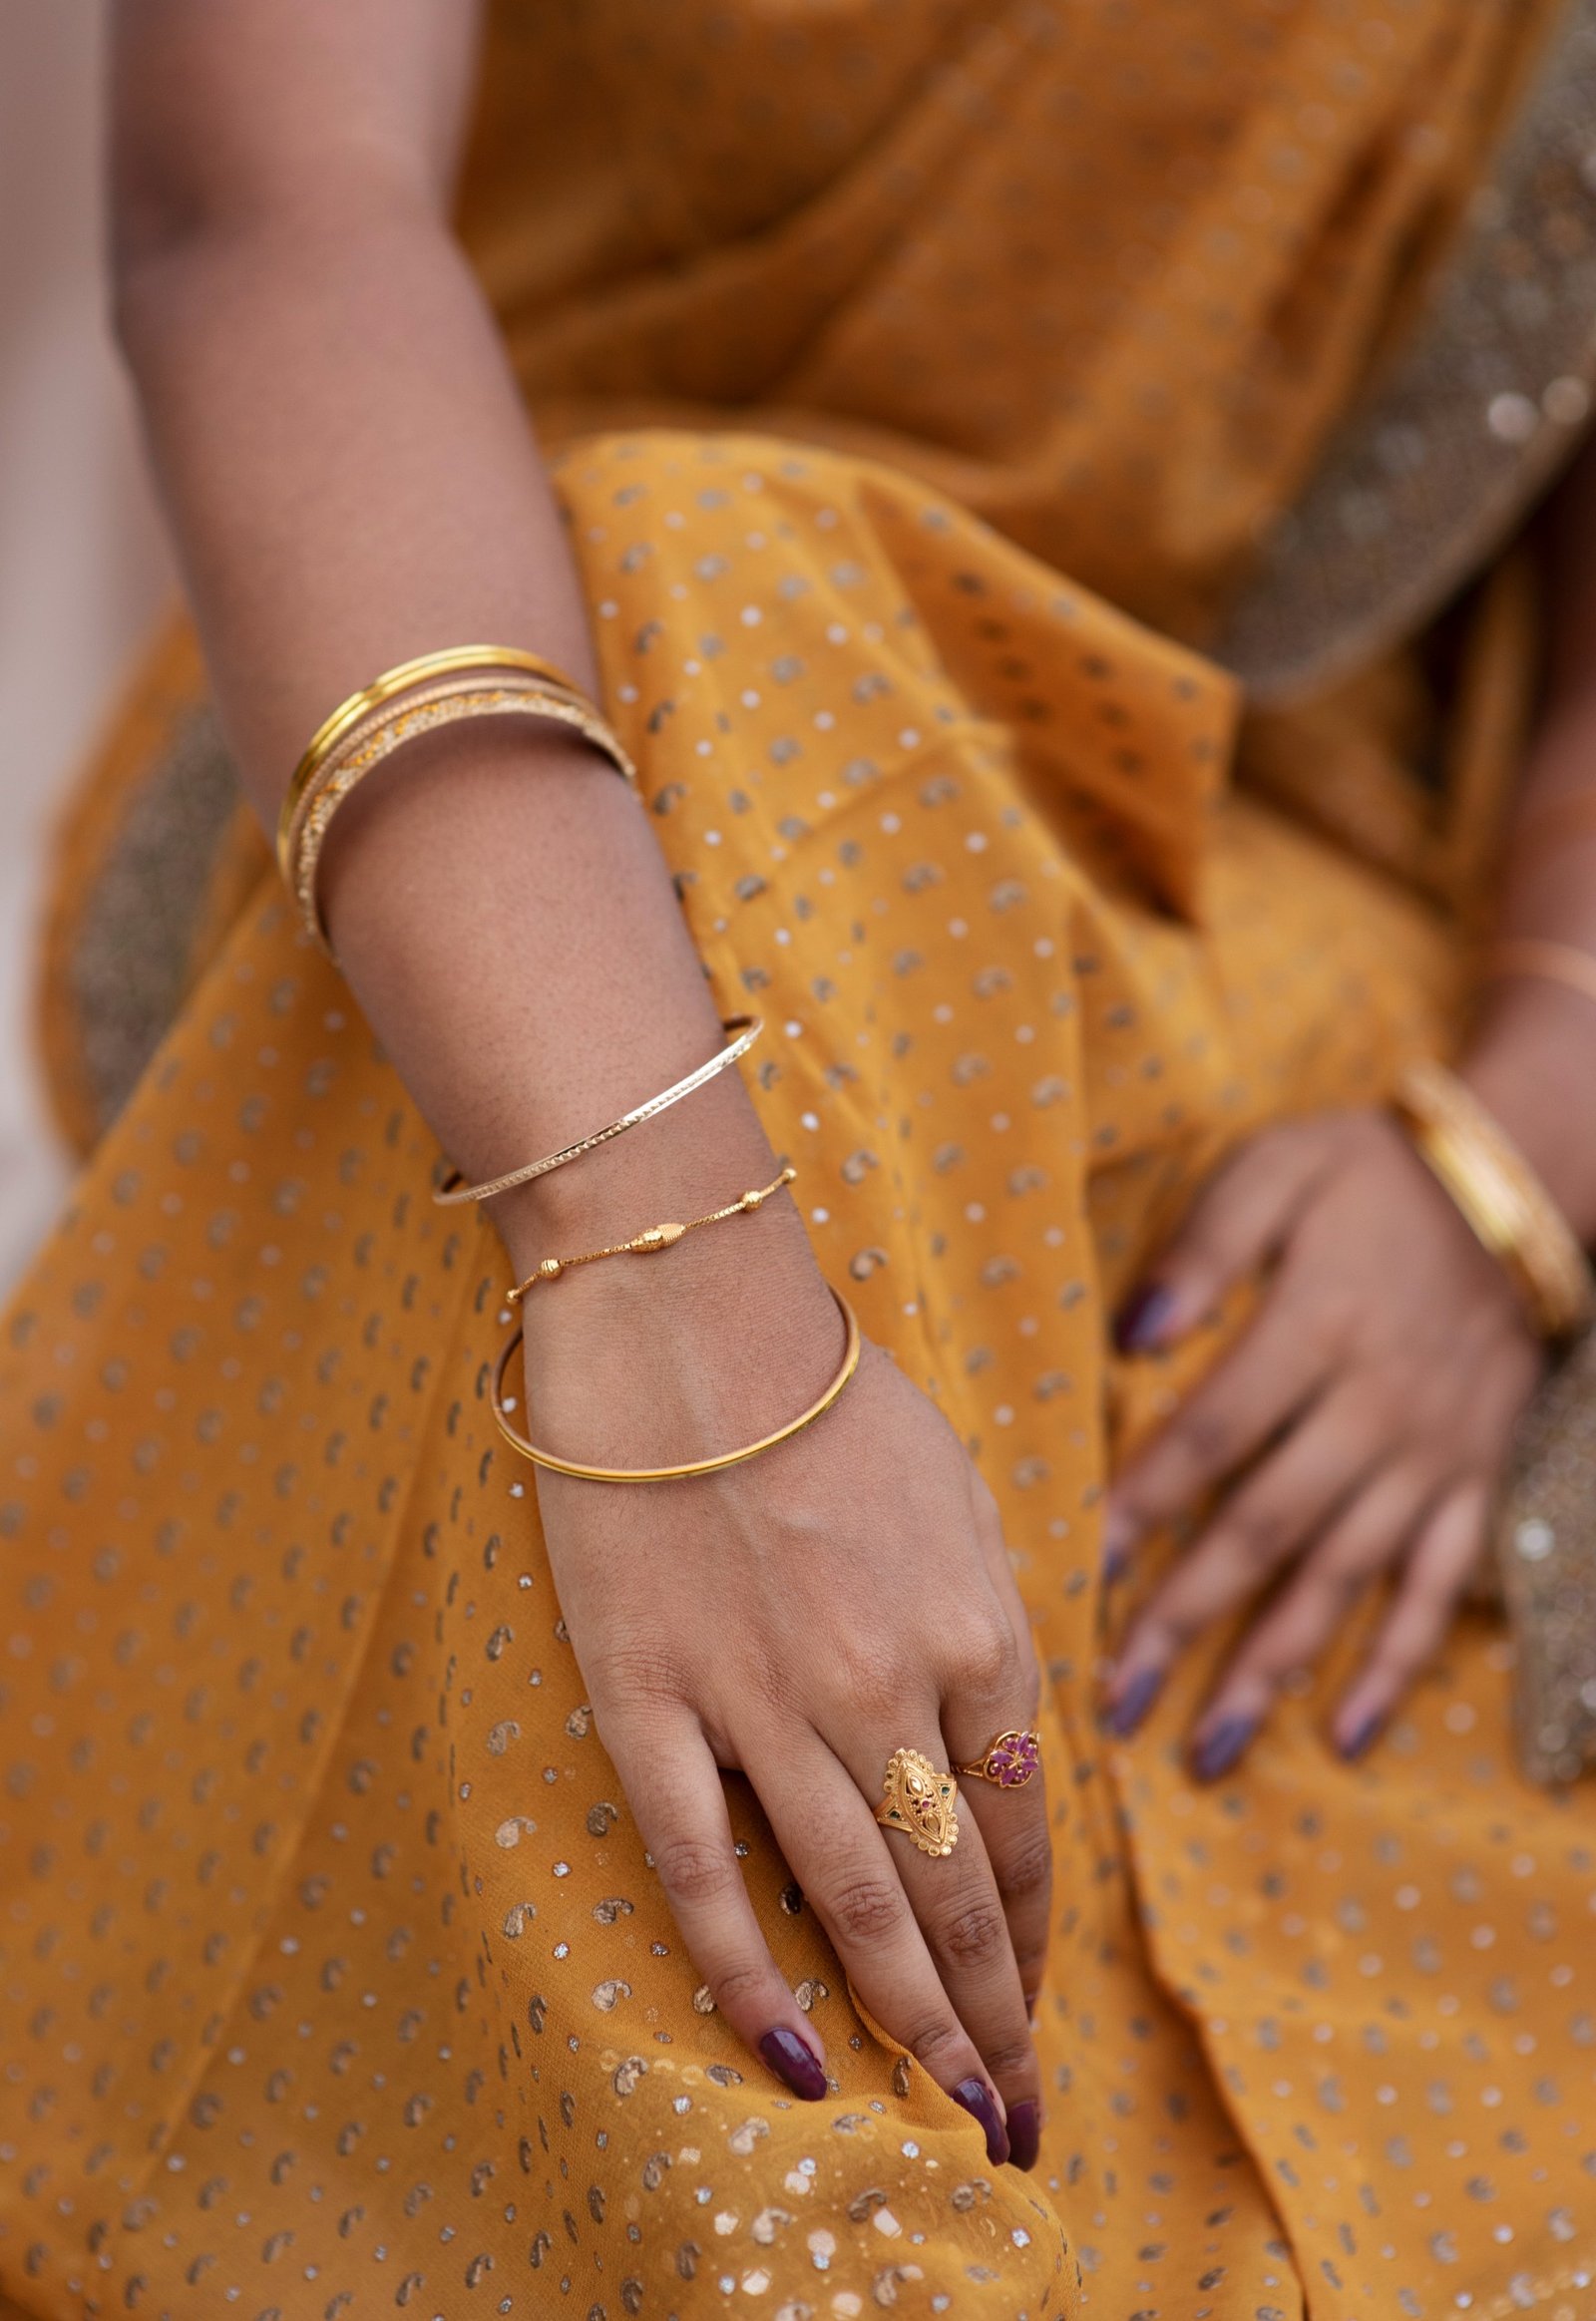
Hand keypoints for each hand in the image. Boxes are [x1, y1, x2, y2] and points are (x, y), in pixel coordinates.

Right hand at [506, 1186, 1048, 2168]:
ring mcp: (768, 1704)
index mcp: (981, 1625)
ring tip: (948, 2116)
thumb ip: (989, 1618)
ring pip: (856, 1906)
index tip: (1037, 2003)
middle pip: (960, 1893)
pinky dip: (746, 1978)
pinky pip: (702, 1872)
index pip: (1029, 1827)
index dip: (1038, 1936)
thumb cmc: (827, 1386)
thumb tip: (1002, 1735)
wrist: (682, 1306)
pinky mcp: (654, 1702)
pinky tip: (784, 2056)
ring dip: (911, 2026)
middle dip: (997, 2020)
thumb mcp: (957, 1490)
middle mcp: (892, 1686)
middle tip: (1018, 2117)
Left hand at [1102, 1107, 1541, 1772]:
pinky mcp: (1474, 1486)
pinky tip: (1344, 1735)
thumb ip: (1207, 1245)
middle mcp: (1376, 1411)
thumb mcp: (1278, 1169)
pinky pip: (1434, 1589)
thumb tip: (1131, 1332)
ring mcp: (1431, 1460)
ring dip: (1272, 1669)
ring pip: (1342, 1580)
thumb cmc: (1366, 1176)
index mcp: (1316, 1330)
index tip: (1077, 1575)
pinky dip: (1392, 1665)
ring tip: (1204, 1751)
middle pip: (1266, 1529)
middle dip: (1185, 1621)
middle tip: (1111, 1702)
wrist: (1513, 1188)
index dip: (1143, 1507)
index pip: (1211, 1436)